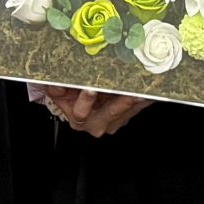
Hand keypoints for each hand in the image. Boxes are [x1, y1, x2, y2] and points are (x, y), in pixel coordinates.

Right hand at [39, 86, 153, 137]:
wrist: (81, 102)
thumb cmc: (70, 94)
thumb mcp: (60, 90)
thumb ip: (56, 87)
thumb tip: (53, 80)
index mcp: (78, 117)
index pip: (81, 112)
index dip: (86, 101)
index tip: (90, 89)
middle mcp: (95, 123)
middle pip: (109, 114)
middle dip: (120, 103)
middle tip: (129, 94)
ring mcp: (112, 122)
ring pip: (125, 112)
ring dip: (136, 101)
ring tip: (143, 90)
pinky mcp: (125, 118)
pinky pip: (136, 110)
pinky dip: (143, 100)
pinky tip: (150, 92)